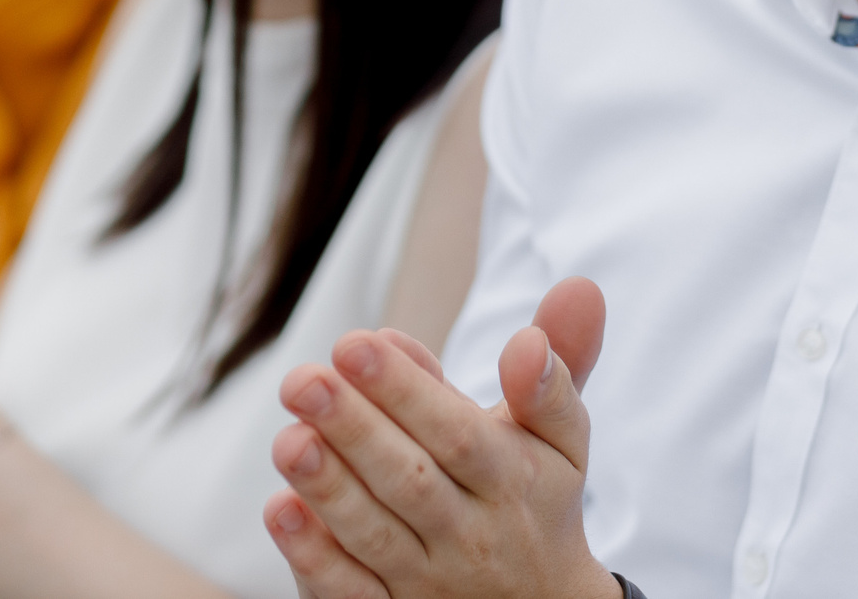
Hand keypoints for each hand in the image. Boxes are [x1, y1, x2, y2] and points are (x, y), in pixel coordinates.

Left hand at [265, 278, 614, 598]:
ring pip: (376, 538)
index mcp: (511, 480)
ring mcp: (429, 581)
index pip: (458, 435)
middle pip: (410, 482)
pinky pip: (353, 595)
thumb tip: (577, 288)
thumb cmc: (535, 500)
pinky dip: (315, 560)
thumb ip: (553, 369)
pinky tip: (280, 511)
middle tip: (302, 379)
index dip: (408, 391)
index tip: (358, 343)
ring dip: (329, 489)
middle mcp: (470, 534)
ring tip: (289, 439)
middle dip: (354, 429)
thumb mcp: (560, 440)